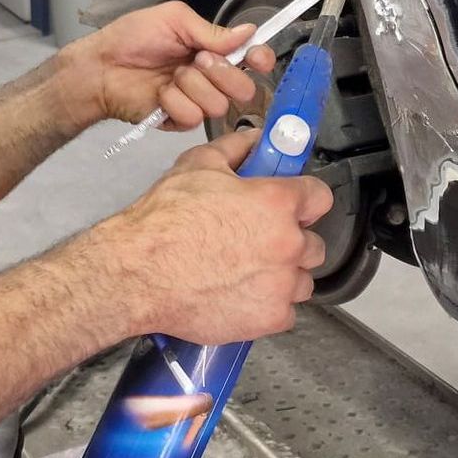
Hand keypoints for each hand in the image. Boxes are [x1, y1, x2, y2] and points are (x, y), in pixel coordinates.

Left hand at [60, 1, 276, 130]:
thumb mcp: (174, 20)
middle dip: (222, 73)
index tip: (256, 58)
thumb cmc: (133, 37)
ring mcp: (197, 101)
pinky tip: (159, 94)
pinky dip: (174, 102)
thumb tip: (249, 31)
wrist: (102, 66)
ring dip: (192, 86)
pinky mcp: (180, 121)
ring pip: (219, 105)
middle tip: (196, 60)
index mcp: (214, 50)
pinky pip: (193, 117)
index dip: (260, 59)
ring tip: (170, 76)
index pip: (252, 58)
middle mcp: (211, 77)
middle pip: (245, 88)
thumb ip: (212, 31)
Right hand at [89, 130, 332, 344]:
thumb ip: (235, 148)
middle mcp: (288, 244)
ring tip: (247, 273)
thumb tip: (254, 139)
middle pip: (314, 244)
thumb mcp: (197, 165)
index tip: (290, 205)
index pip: (319, 197)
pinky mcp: (270, 318)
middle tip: (258, 241)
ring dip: (283, 276)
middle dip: (291, 241)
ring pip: (302, 280)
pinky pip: (285, 312)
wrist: (137, 273)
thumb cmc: (164, 219)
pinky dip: (267, 306)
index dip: (303, 199)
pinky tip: (240, 296)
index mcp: (277, 202)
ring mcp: (281, 285)